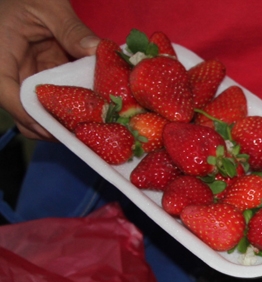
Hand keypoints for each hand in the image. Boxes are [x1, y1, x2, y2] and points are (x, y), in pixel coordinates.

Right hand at [0, 0, 98, 139]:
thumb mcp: (48, 6)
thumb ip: (71, 29)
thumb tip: (97, 50)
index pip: (8, 95)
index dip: (31, 117)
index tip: (57, 128)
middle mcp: (10, 72)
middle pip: (25, 112)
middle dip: (52, 126)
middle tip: (85, 133)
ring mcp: (27, 77)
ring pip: (41, 110)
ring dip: (65, 119)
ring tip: (94, 126)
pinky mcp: (43, 77)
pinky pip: (56, 98)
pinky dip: (74, 105)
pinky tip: (97, 108)